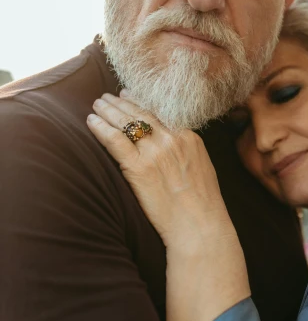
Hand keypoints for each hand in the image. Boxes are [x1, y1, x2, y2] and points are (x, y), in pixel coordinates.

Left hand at [87, 92, 234, 252]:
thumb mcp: (201, 168)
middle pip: (140, 113)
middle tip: (107, 97)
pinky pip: (114, 140)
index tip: (127, 95)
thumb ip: (186, 152)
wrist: (199, 225)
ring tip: (97, 105)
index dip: (139, 102)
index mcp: (188, 137)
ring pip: (126, 122)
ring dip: (108, 110)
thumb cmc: (202, 205)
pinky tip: (91, 122)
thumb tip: (173, 149)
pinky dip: (100, 128)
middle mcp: (171, 139)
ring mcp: (154, 152)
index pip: (158, 112)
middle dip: (121, 102)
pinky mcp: (138, 167)